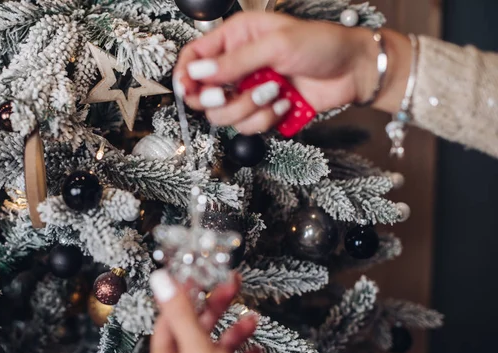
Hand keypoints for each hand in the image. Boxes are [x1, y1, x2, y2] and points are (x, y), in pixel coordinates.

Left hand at [147, 270, 260, 352]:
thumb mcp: (199, 350)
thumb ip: (181, 313)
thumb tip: (161, 280)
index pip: (169, 318)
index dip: (183, 294)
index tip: (199, 276)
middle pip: (195, 328)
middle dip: (214, 307)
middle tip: (230, 286)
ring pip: (216, 345)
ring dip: (234, 329)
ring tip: (251, 318)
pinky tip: (255, 350)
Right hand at [174, 12, 410, 133]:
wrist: (353, 71)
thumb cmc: (321, 45)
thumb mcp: (276, 45)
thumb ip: (234, 61)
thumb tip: (197, 73)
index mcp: (235, 39)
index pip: (194, 57)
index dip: (185, 75)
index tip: (187, 89)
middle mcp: (237, 67)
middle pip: (202, 94)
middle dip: (215, 98)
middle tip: (226, 94)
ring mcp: (249, 92)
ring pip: (223, 116)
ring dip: (247, 108)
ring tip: (274, 92)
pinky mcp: (262, 113)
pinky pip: (247, 128)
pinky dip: (266, 119)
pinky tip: (285, 103)